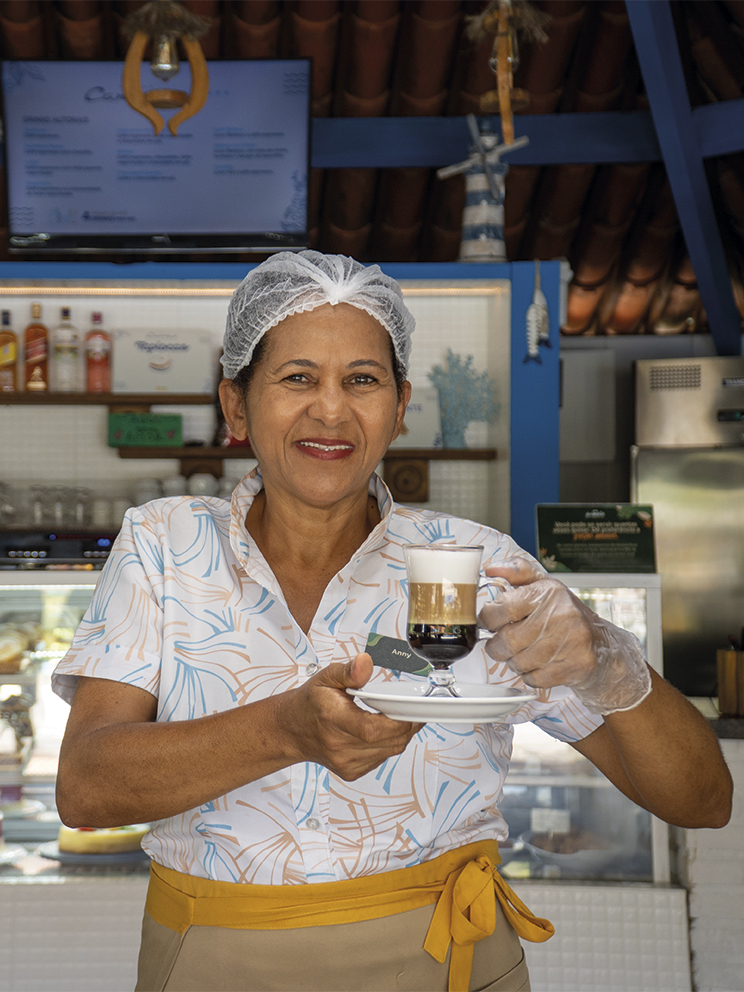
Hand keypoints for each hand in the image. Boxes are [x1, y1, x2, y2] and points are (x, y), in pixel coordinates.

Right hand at [281, 654, 422, 779]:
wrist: (292, 730)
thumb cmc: (310, 703)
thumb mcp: (325, 677)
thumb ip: (348, 670)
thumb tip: (366, 662)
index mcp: (333, 719)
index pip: (373, 729)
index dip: (399, 720)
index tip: (411, 707)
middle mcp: (338, 745)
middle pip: (388, 741)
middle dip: (407, 724)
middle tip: (413, 708)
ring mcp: (345, 762)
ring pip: (390, 751)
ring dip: (401, 734)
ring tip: (401, 716)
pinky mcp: (351, 771)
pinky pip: (382, 758)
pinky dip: (389, 744)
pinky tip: (385, 730)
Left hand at [478, 557, 651, 714]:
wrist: (604, 646)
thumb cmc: (567, 616)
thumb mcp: (544, 586)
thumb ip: (517, 573)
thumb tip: (491, 570)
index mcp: (549, 592)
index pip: (503, 607)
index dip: (488, 618)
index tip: (490, 622)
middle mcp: (561, 615)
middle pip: (507, 640)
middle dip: (497, 646)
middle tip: (502, 643)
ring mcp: (570, 642)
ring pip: (518, 662)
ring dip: (514, 661)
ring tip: (524, 652)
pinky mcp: (575, 666)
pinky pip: (534, 678)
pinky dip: (530, 675)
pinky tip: (540, 664)